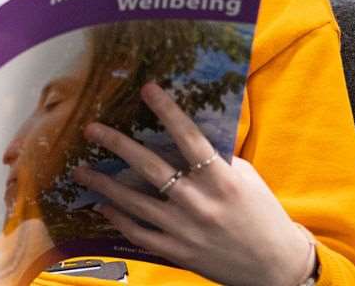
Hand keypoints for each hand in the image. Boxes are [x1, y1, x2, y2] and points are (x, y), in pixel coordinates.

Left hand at [71, 83, 314, 285]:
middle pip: (151, 168)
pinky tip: (102, 206)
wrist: (275, 265)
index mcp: (222, 180)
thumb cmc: (261, 214)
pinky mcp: (177, 252)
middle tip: (91, 129)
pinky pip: (139, 233)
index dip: (168, 111)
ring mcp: (185, 230)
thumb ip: (216, 159)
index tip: (148, 88)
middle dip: (117, 145)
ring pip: (135, 203)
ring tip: (79, 170)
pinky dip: (118, 219)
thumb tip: (182, 133)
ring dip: (104, 184)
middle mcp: (200, 203)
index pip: (190, 138)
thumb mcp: (246, 179)